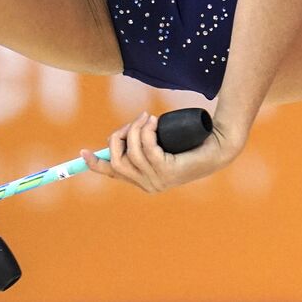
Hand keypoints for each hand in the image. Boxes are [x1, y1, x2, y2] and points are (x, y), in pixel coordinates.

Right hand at [80, 111, 241, 192]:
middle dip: (119, 136)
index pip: (113, 174)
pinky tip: (154, 122)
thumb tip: (127, 132)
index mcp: (144, 180)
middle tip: (133, 121)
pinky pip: (147, 147)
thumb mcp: (163, 143)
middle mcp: (148, 184)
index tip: (83, 152)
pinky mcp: (168, 170)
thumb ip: (147, 142)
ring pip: (131, 151)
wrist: (218, 145)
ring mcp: (158, 180)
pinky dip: (147, 131)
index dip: (96, 163)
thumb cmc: (191, 143)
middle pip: (117, 161)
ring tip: (149, 116)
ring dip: (136, 128)